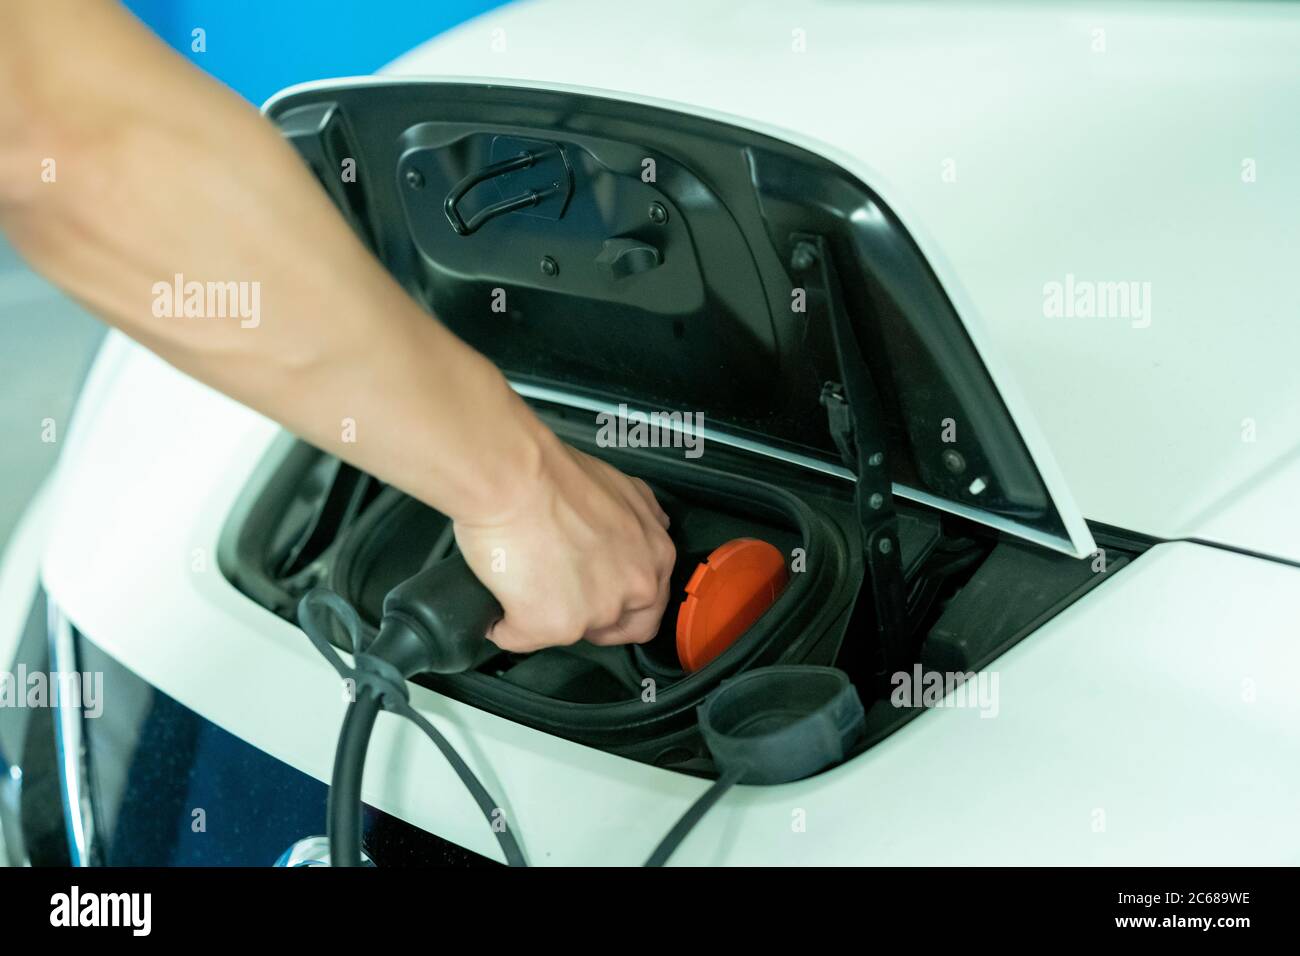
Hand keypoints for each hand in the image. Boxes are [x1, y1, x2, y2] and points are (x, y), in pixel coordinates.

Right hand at [453, 427, 676, 652]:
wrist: (514, 476)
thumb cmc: (554, 474)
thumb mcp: (623, 491)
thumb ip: (638, 523)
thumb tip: (637, 533)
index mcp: (656, 555)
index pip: (651, 603)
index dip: (621, 602)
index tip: (598, 594)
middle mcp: (635, 587)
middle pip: (618, 627)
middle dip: (589, 620)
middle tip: (561, 599)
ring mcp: (597, 611)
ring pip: (568, 633)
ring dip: (544, 617)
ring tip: (520, 582)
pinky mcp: (553, 625)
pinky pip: (518, 637)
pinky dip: (502, 623)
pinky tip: (497, 595)